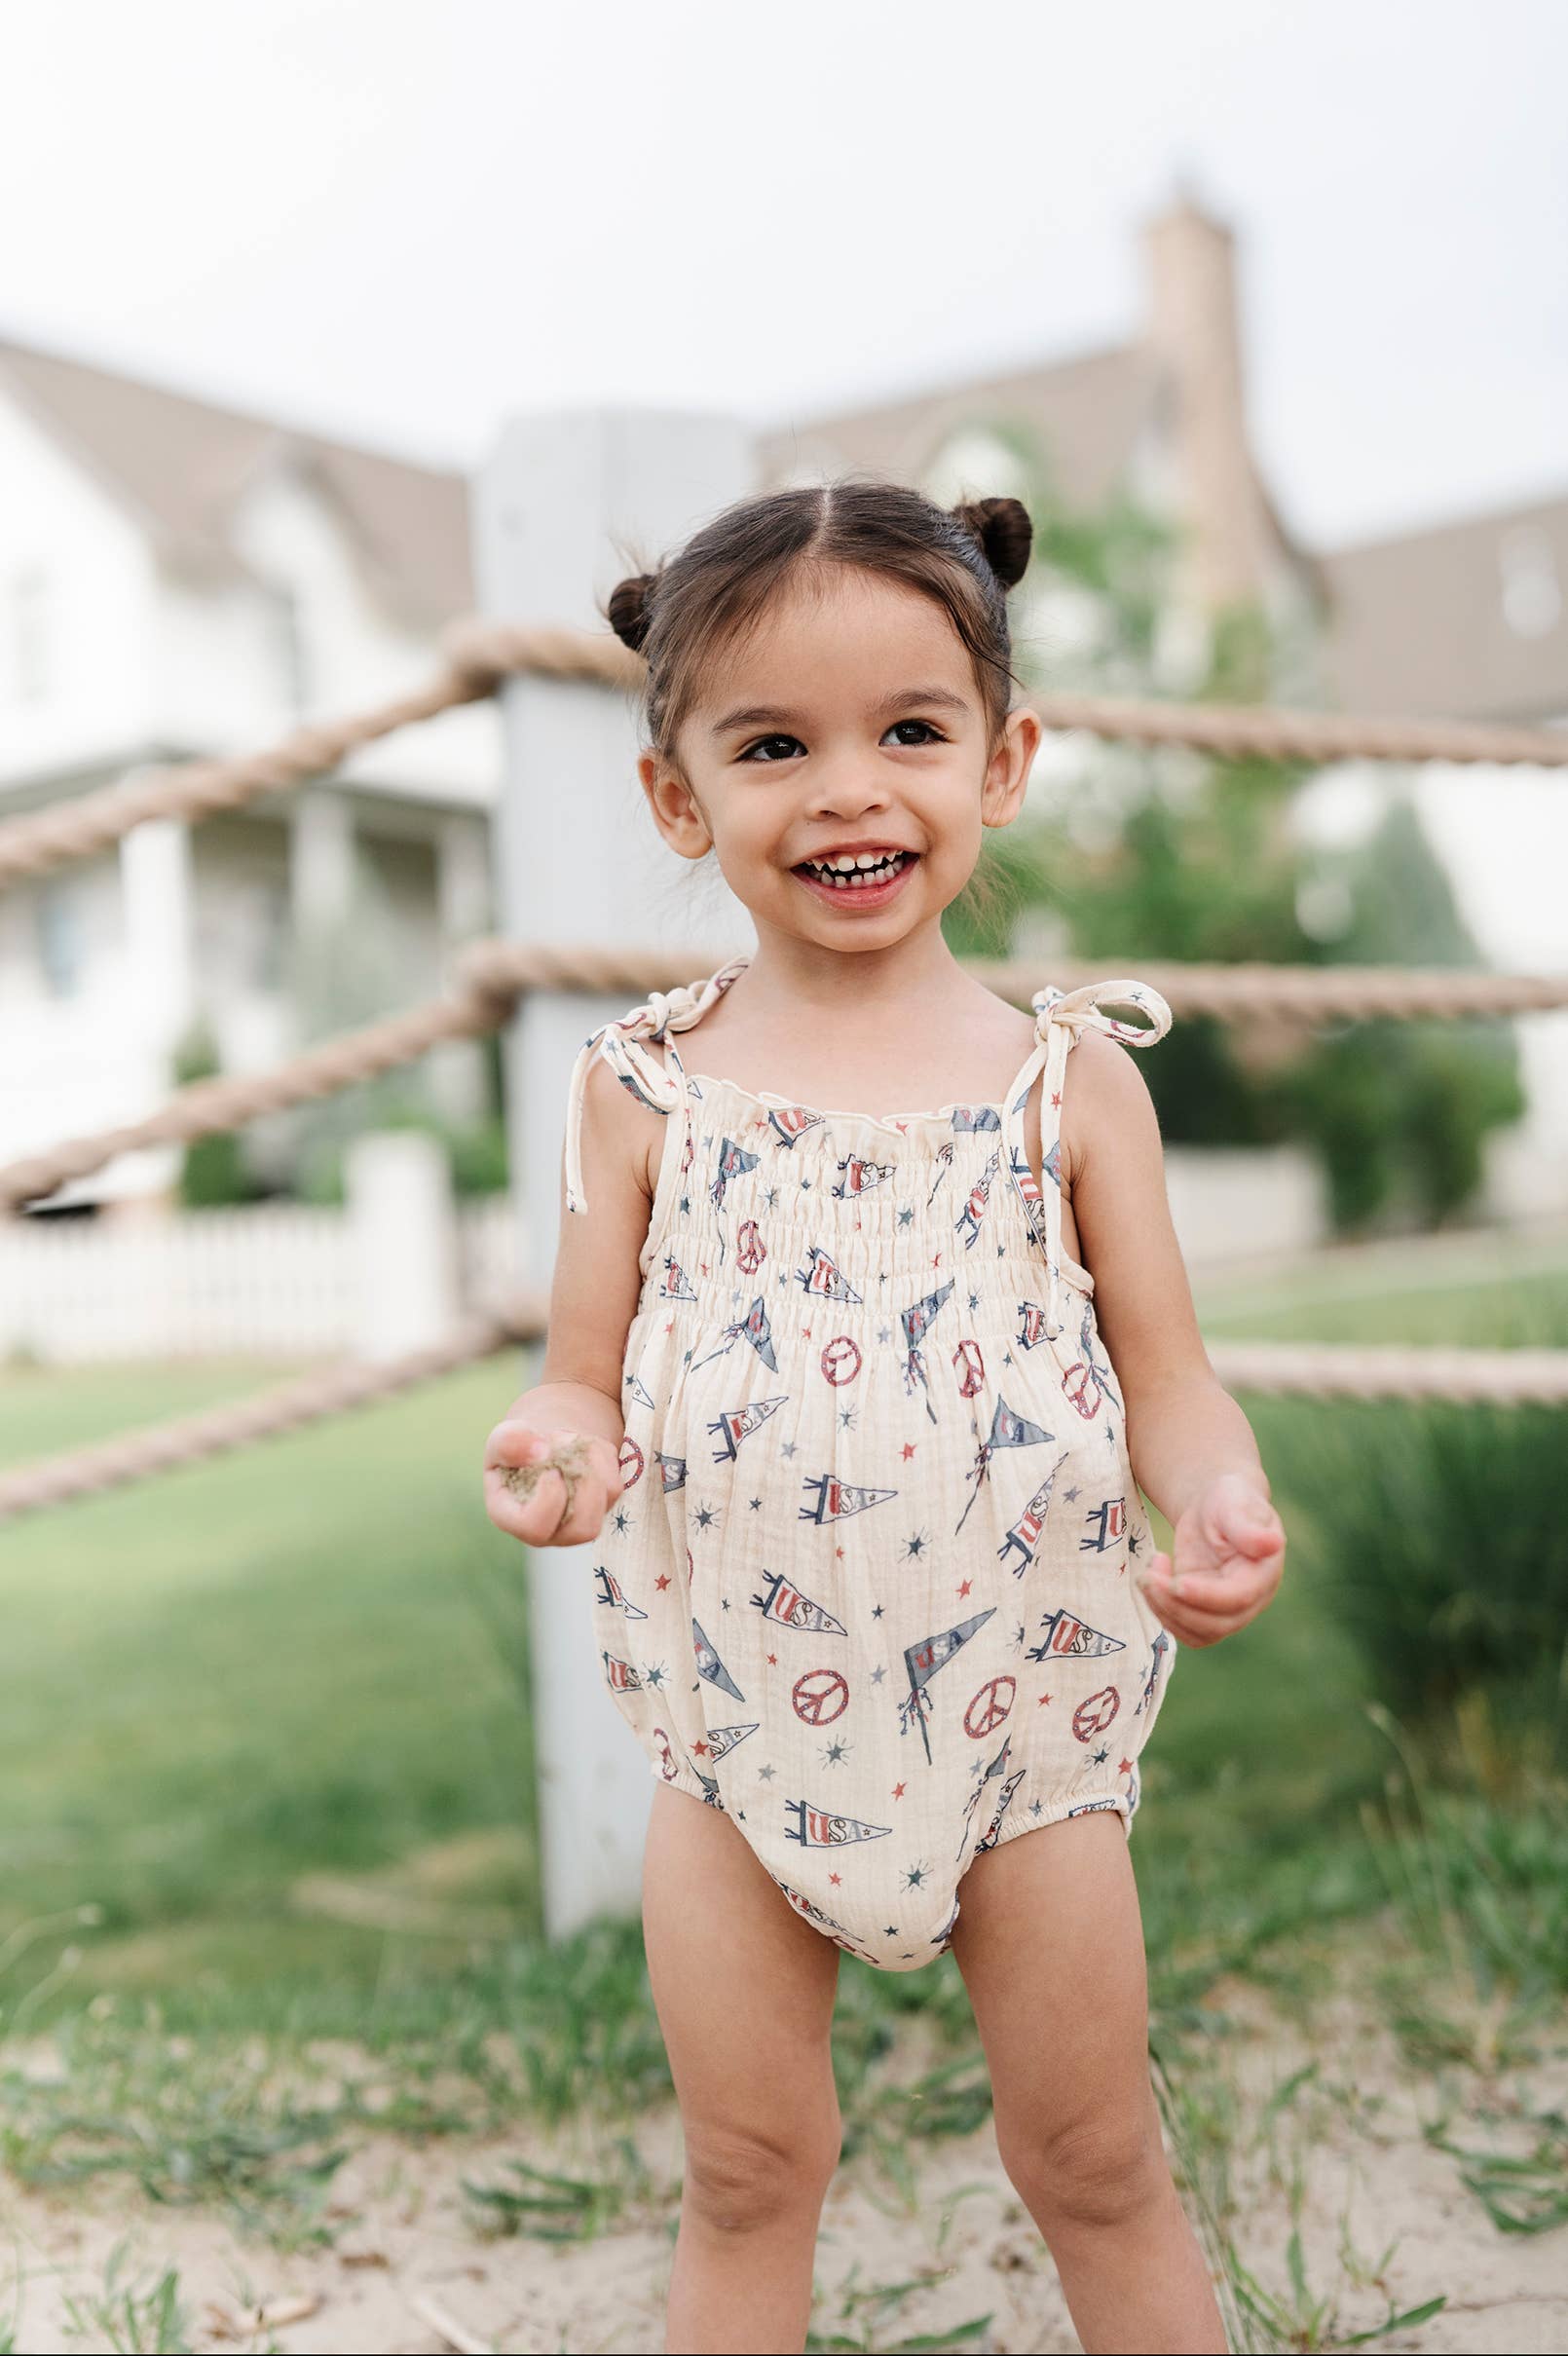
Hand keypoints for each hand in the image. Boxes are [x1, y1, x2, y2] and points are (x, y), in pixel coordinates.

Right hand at [484, 1421, 624, 1546]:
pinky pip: (614, 1487)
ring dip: (594, 1467)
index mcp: (513, 1519)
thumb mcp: (503, 1438)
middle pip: (582, 1529)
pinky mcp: (601, 1507)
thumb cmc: (518, 1448)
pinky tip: (585, 1447)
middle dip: (583, 1483)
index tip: (551, 1469)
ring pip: (604, 1507)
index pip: (535, 1528)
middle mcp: (549, 1531)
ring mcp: (578, 1522)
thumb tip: (542, 1452)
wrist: (543, 1445)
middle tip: (567, 1449)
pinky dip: (603, 1458)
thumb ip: (509, 1442)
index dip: (550, 1498)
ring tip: (575, 1444)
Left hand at [1136, 1473, 1284, 1647]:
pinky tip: (1152, 1577)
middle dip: (1178, 1606)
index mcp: (1263, 1573)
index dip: (1208, 1596)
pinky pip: (1183, 1627)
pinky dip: (1161, 1610)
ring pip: (1198, 1633)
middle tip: (1149, 1577)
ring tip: (1147, 1575)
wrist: (1214, 1507)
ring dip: (1165, 1611)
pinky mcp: (1203, 1610)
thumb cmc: (1228, 1500)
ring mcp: (1227, 1609)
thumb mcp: (1235, 1504)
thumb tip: (1272, 1544)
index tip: (1179, 1582)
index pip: (1239, 1598)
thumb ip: (1248, 1527)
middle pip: (1217, 1624)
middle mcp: (1250, 1599)